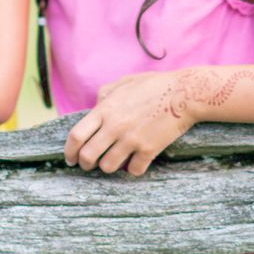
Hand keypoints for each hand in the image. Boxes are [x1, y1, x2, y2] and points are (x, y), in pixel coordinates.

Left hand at [65, 69, 221, 175]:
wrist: (184, 93)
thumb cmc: (154, 85)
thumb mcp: (124, 82)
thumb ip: (105, 95)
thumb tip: (94, 107)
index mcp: (105, 109)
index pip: (76, 136)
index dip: (69, 151)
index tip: (70, 158)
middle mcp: (115, 126)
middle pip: (88, 156)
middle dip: (85, 164)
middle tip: (88, 165)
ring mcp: (132, 139)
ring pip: (108, 167)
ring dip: (108, 167)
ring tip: (113, 162)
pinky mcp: (149, 150)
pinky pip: (133, 170)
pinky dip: (132, 169)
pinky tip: (136, 162)